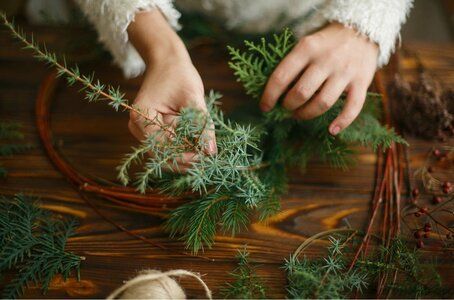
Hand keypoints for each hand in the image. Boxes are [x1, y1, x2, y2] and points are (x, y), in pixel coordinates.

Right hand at [127, 9, 215, 164]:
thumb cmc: (179, 74)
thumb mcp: (193, 98)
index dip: (183, 156)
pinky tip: (199, 145)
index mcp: (142, 116)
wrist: (167, 61)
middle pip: (162, 155)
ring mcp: (143, 130)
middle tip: (208, 157)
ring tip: (206, 151)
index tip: (204, 155)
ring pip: (166, 154)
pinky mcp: (153, 131)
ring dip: (186, 155)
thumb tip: (211, 152)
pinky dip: (184, 147)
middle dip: (186, 159)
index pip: (161, 148)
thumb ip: (202, 125)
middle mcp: (138, 127)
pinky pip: (169, 146)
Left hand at [260, 22, 378, 134]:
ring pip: (323, 103)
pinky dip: (342, 122)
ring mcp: (345, 71)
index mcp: (307, 48)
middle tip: (286, 107)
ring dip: (307, 114)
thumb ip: (293, 64)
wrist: (362, 29)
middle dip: (288, 106)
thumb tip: (274, 93)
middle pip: (301, 93)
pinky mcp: (362, 81)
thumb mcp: (307, 44)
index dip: (269, 96)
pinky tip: (331, 130)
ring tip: (300, 114)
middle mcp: (326, 59)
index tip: (264, 107)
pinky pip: (353, 107)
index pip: (281, 77)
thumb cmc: (326, 42)